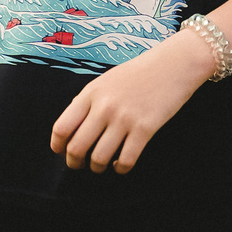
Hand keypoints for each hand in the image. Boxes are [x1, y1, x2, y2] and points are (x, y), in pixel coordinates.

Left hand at [49, 32, 210, 173]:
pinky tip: (121, 164)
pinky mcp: (145, 129)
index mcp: (90, 93)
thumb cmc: (139, 72)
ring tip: (100, 166)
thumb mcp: (106, 80)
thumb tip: (73, 126)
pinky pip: (126, 160)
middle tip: (78, 165)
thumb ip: (88, 101)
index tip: (61, 151)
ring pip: (99, 158)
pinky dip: (120, 168)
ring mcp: (124, 118)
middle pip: (77, 147)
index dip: (58, 146)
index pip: (62, 127)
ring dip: (96, 168)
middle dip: (74, 162)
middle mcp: (104, 107)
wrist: (174, 64)